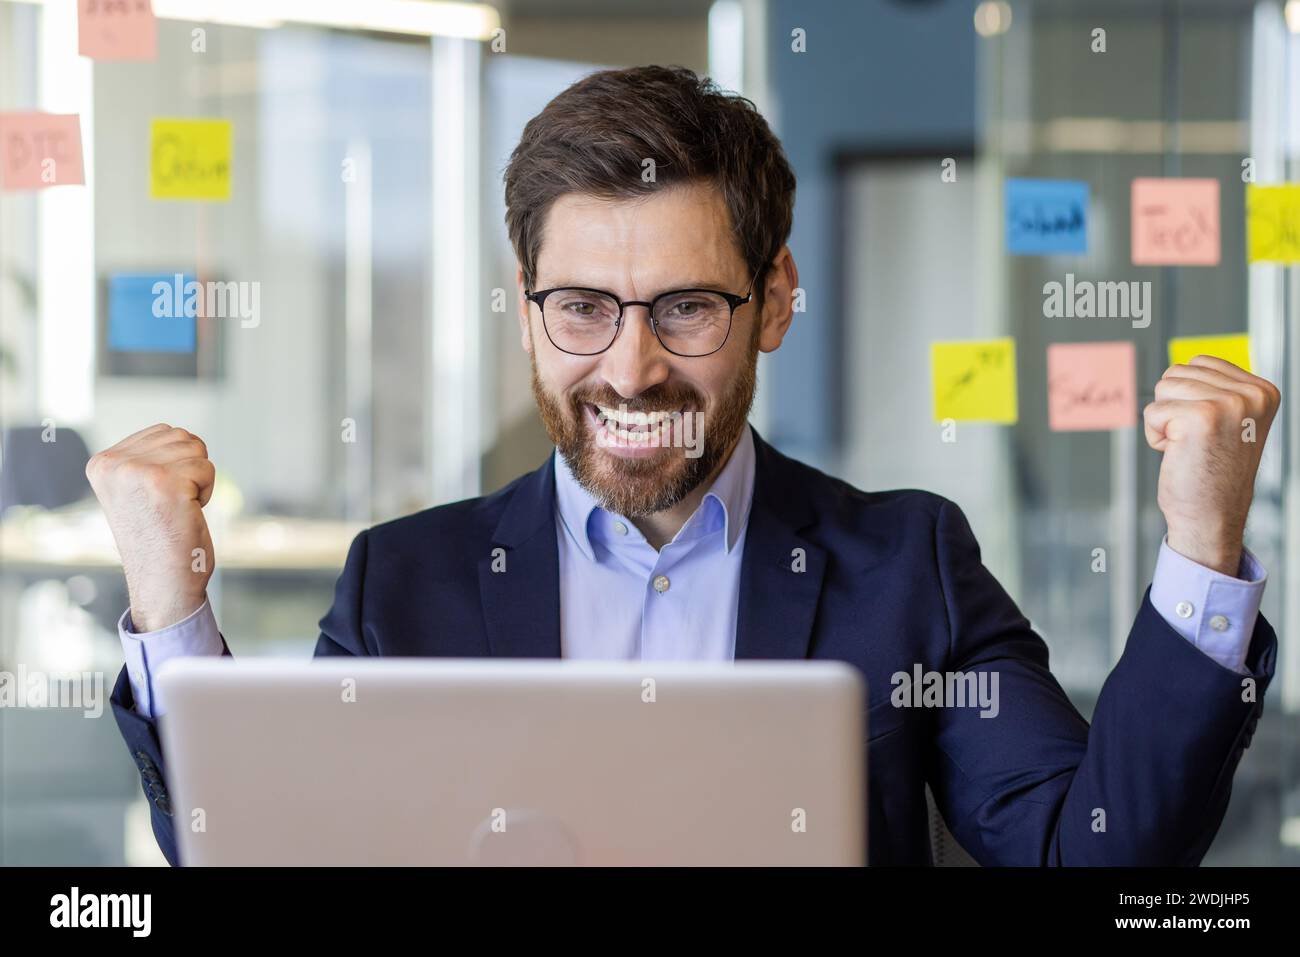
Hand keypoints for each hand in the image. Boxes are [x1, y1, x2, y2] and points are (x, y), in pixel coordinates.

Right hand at [86, 423, 216, 631]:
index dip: (175, 464)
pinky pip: (207, 469)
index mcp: (102, 463)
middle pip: (182, 437)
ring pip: (196, 450)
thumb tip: (176, 434)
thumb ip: (145, 458)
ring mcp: (138, 473)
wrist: (162, 582)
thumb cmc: (157, 537)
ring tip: (177, 509)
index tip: (156, 497)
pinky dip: (207, 492)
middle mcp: (114, 465)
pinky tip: (187, 513)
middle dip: (189, 470)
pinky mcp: (166, 485)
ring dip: (198, 481)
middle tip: (170, 505)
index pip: (163, 432)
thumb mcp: (134, 489)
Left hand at [1143, 356, 1280, 575]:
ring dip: (1164, 420)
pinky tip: (1178, 454)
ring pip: (1163, 388)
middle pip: (1177, 372)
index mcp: (1263, 391)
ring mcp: (1229, 404)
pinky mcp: (1201, 418)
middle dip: (1174, 407)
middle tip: (1196, 442)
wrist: (1211, 516)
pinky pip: (1152, 412)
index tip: (1209, 430)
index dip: (1189, 397)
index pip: (1200, 362)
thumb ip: (1217, 389)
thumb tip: (1185, 365)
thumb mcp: (1230, 421)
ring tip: (1188, 447)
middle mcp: (1251, 395)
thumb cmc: (1212, 471)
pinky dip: (1155, 435)